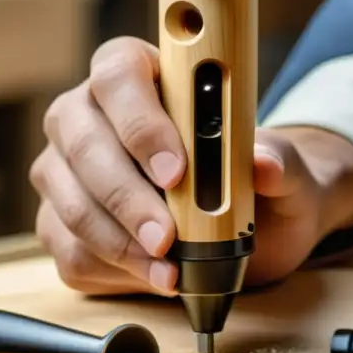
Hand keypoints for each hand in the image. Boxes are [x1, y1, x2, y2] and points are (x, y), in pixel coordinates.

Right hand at [31, 37, 352, 294]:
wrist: (254, 227)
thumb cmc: (261, 183)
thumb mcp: (287, 172)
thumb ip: (280, 162)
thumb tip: (264, 163)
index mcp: (143, 76)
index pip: (119, 74)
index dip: (141, 123)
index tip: (176, 172)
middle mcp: (90, 115)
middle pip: (83, 144)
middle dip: (127, 198)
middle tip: (168, 238)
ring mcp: (69, 171)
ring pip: (72, 206)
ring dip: (121, 245)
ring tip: (170, 270)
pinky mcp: (64, 225)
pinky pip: (72, 252)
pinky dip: (115, 272)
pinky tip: (156, 277)